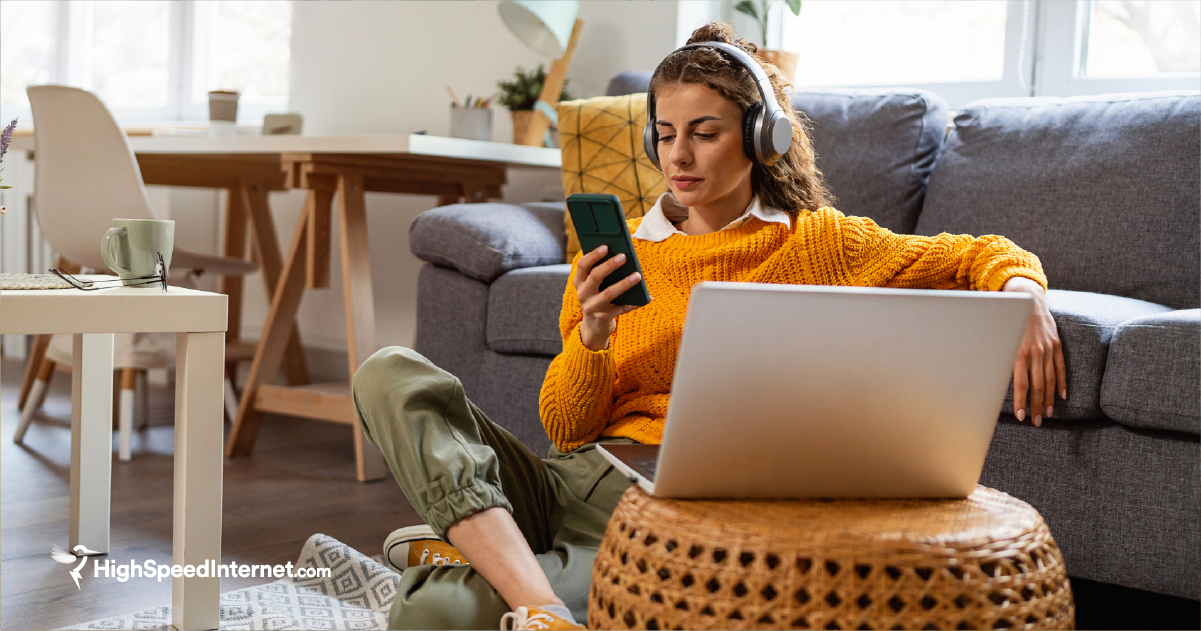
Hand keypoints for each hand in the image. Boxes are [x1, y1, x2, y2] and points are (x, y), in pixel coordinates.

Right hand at [573, 245, 649, 350]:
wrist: (594, 325)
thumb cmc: (598, 296)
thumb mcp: (593, 285)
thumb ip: (601, 271)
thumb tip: (622, 255)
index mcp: (579, 281)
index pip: (582, 265)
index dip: (593, 255)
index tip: (606, 246)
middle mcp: (583, 294)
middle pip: (595, 277)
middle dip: (609, 265)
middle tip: (624, 256)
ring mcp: (592, 307)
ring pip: (609, 293)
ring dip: (624, 284)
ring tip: (638, 275)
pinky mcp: (603, 318)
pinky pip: (621, 309)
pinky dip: (634, 304)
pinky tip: (647, 298)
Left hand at [1003, 277, 1065, 426]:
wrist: (1028, 300)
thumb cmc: (1009, 322)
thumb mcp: (1003, 340)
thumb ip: (1005, 359)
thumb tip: (997, 381)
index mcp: (1020, 353)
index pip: (1022, 384)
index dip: (1022, 402)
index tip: (1022, 416)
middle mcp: (1036, 352)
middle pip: (1038, 386)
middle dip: (1036, 406)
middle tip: (1036, 422)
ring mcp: (1048, 349)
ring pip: (1050, 380)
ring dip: (1049, 399)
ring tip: (1047, 413)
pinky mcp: (1057, 345)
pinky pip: (1061, 367)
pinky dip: (1062, 383)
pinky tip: (1062, 396)